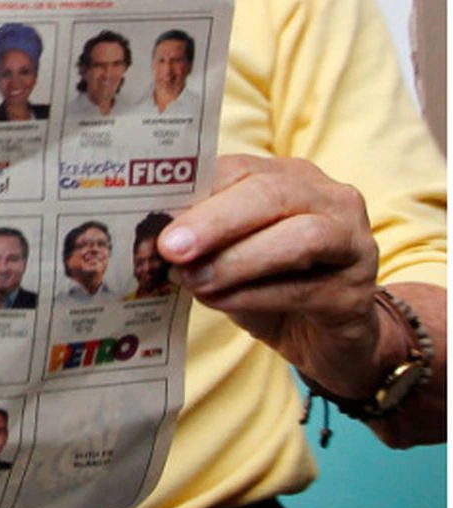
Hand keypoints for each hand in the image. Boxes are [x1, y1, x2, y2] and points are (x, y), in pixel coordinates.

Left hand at [160, 154, 383, 397]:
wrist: (324, 339)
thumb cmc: (268, 285)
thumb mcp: (227, 253)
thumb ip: (201, 238)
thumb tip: (155, 239)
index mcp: (291, 177)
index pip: (241, 168)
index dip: (194, 190)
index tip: (152, 215)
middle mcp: (329, 200)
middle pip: (272, 193)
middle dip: (215, 220)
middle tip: (171, 247)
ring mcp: (353, 244)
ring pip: (301, 237)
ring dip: (238, 259)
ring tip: (193, 280)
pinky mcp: (356, 293)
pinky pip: (306, 289)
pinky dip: (254, 295)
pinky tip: (220, 302)